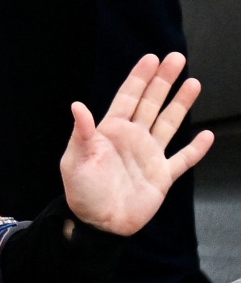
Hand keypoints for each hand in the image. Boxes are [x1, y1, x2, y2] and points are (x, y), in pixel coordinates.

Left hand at [60, 53, 213, 235]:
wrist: (98, 224)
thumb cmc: (82, 192)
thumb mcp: (76, 160)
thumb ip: (81, 133)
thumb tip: (77, 106)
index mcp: (110, 131)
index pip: (127, 98)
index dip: (139, 78)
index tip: (151, 58)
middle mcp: (131, 139)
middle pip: (151, 103)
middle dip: (163, 81)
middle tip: (176, 58)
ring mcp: (148, 156)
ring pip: (168, 124)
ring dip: (180, 104)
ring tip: (194, 83)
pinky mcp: (161, 176)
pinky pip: (182, 159)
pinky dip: (195, 149)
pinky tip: (206, 135)